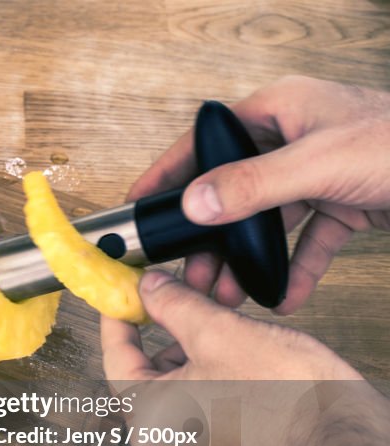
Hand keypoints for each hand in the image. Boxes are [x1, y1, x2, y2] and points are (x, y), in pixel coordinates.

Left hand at [101, 271, 389, 445]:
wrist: (352, 442)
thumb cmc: (291, 397)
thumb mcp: (221, 331)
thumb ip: (174, 306)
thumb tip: (150, 289)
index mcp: (151, 421)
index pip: (117, 359)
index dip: (120, 320)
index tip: (124, 298)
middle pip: (154, 377)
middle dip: (171, 335)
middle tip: (189, 300)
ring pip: (185, 395)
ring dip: (198, 358)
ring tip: (227, 328)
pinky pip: (210, 416)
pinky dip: (217, 386)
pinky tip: (244, 363)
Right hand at [129, 75, 389, 313]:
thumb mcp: (319, 163)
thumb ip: (252, 186)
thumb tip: (195, 203)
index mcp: (278, 111)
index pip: (207, 142)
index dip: (169, 173)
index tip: (140, 205)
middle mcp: (292, 139)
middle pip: (231, 191)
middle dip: (210, 238)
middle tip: (189, 273)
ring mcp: (317, 172)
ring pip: (264, 221)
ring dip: (246, 259)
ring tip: (227, 294)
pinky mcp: (343, 201)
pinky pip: (306, 241)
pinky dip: (292, 270)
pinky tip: (280, 296)